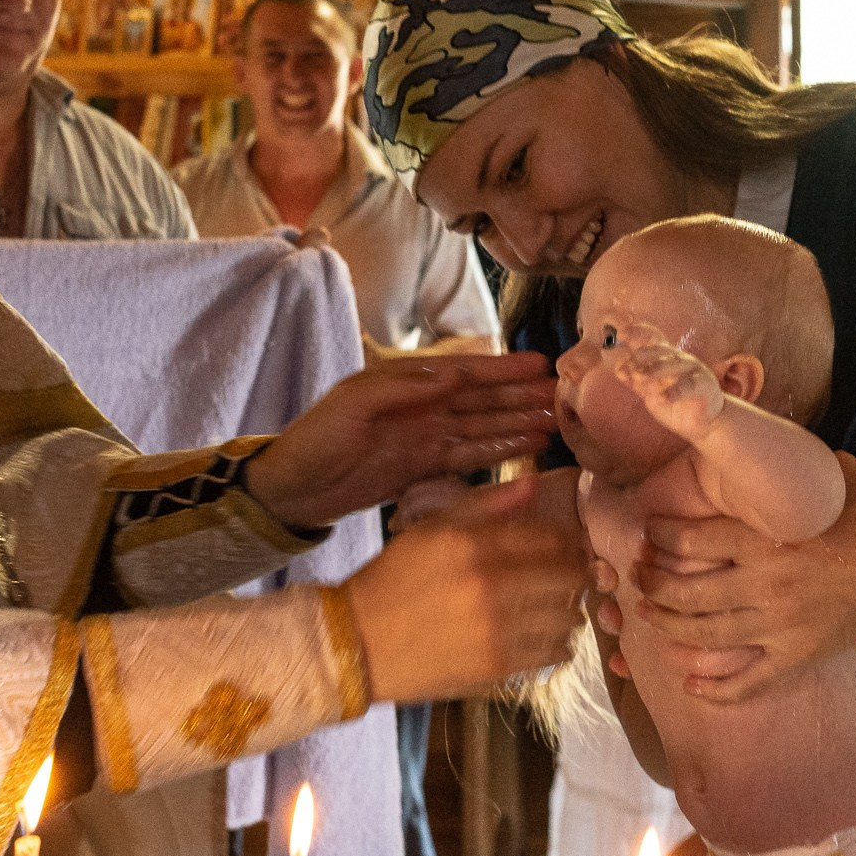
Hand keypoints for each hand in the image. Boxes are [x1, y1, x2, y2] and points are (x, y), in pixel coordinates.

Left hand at [247, 352, 555, 530]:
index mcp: (405, 382)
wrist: (293, 489)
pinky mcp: (425, 468)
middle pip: (481, 399)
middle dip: (521, 395)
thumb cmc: (315, 439)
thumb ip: (402, 388)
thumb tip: (452, 375)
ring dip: (518, 423)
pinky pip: (470, 456)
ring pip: (483, 427)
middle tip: (562, 396)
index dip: (502, 369)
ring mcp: (426, 438)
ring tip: (557, 423)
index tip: (540, 366)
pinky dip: (499, 451)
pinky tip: (528, 448)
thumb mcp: (353, 405)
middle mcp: (422, 406)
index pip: (463, 373)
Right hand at [344, 477, 588, 702]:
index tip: (567, 546)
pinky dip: (557, 644)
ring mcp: (497, 631)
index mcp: (474, 546)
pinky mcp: (497, 668)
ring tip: (553, 608)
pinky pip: (553, 654)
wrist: (356, 643)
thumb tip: (535, 484)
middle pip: (570, 578)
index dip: (569, 541)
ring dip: (569, 610)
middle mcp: (491, 587)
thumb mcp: (431, 529)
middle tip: (567, 577)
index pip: (553, 538)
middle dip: (575, 575)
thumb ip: (485, 504)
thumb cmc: (393, 580)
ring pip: (568, 618)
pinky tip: (542, 636)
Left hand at [613, 325, 721, 440]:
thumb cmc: (676, 403)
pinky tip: (662, 399)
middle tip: (628, 367)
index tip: (622, 334)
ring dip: (655, 370)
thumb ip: (635, 382)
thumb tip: (619, 369)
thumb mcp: (650, 392)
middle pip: (660, 350)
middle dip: (642, 356)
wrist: (704, 423)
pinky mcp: (704, 385)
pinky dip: (674, 392)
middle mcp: (678, 359)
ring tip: (639, 377)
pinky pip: (688, 386)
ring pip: (674, 364)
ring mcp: (693, 370)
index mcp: (664, 357)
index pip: (652, 339)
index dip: (638, 333)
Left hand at [631, 453, 855, 701]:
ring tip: (649, 616)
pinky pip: (747, 682)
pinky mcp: (799, 657)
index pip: (693, 541)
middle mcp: (768, 587)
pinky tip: (689, 683)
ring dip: (667, 628)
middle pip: (687, 593)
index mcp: (770, 540)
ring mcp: (782, 627)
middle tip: (639, 576)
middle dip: (652, 584)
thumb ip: (790, 468)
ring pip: (705, 637)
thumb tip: (758, 444)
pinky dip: (714, 688)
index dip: (660, 536)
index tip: (649, 532)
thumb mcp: (832, 477)